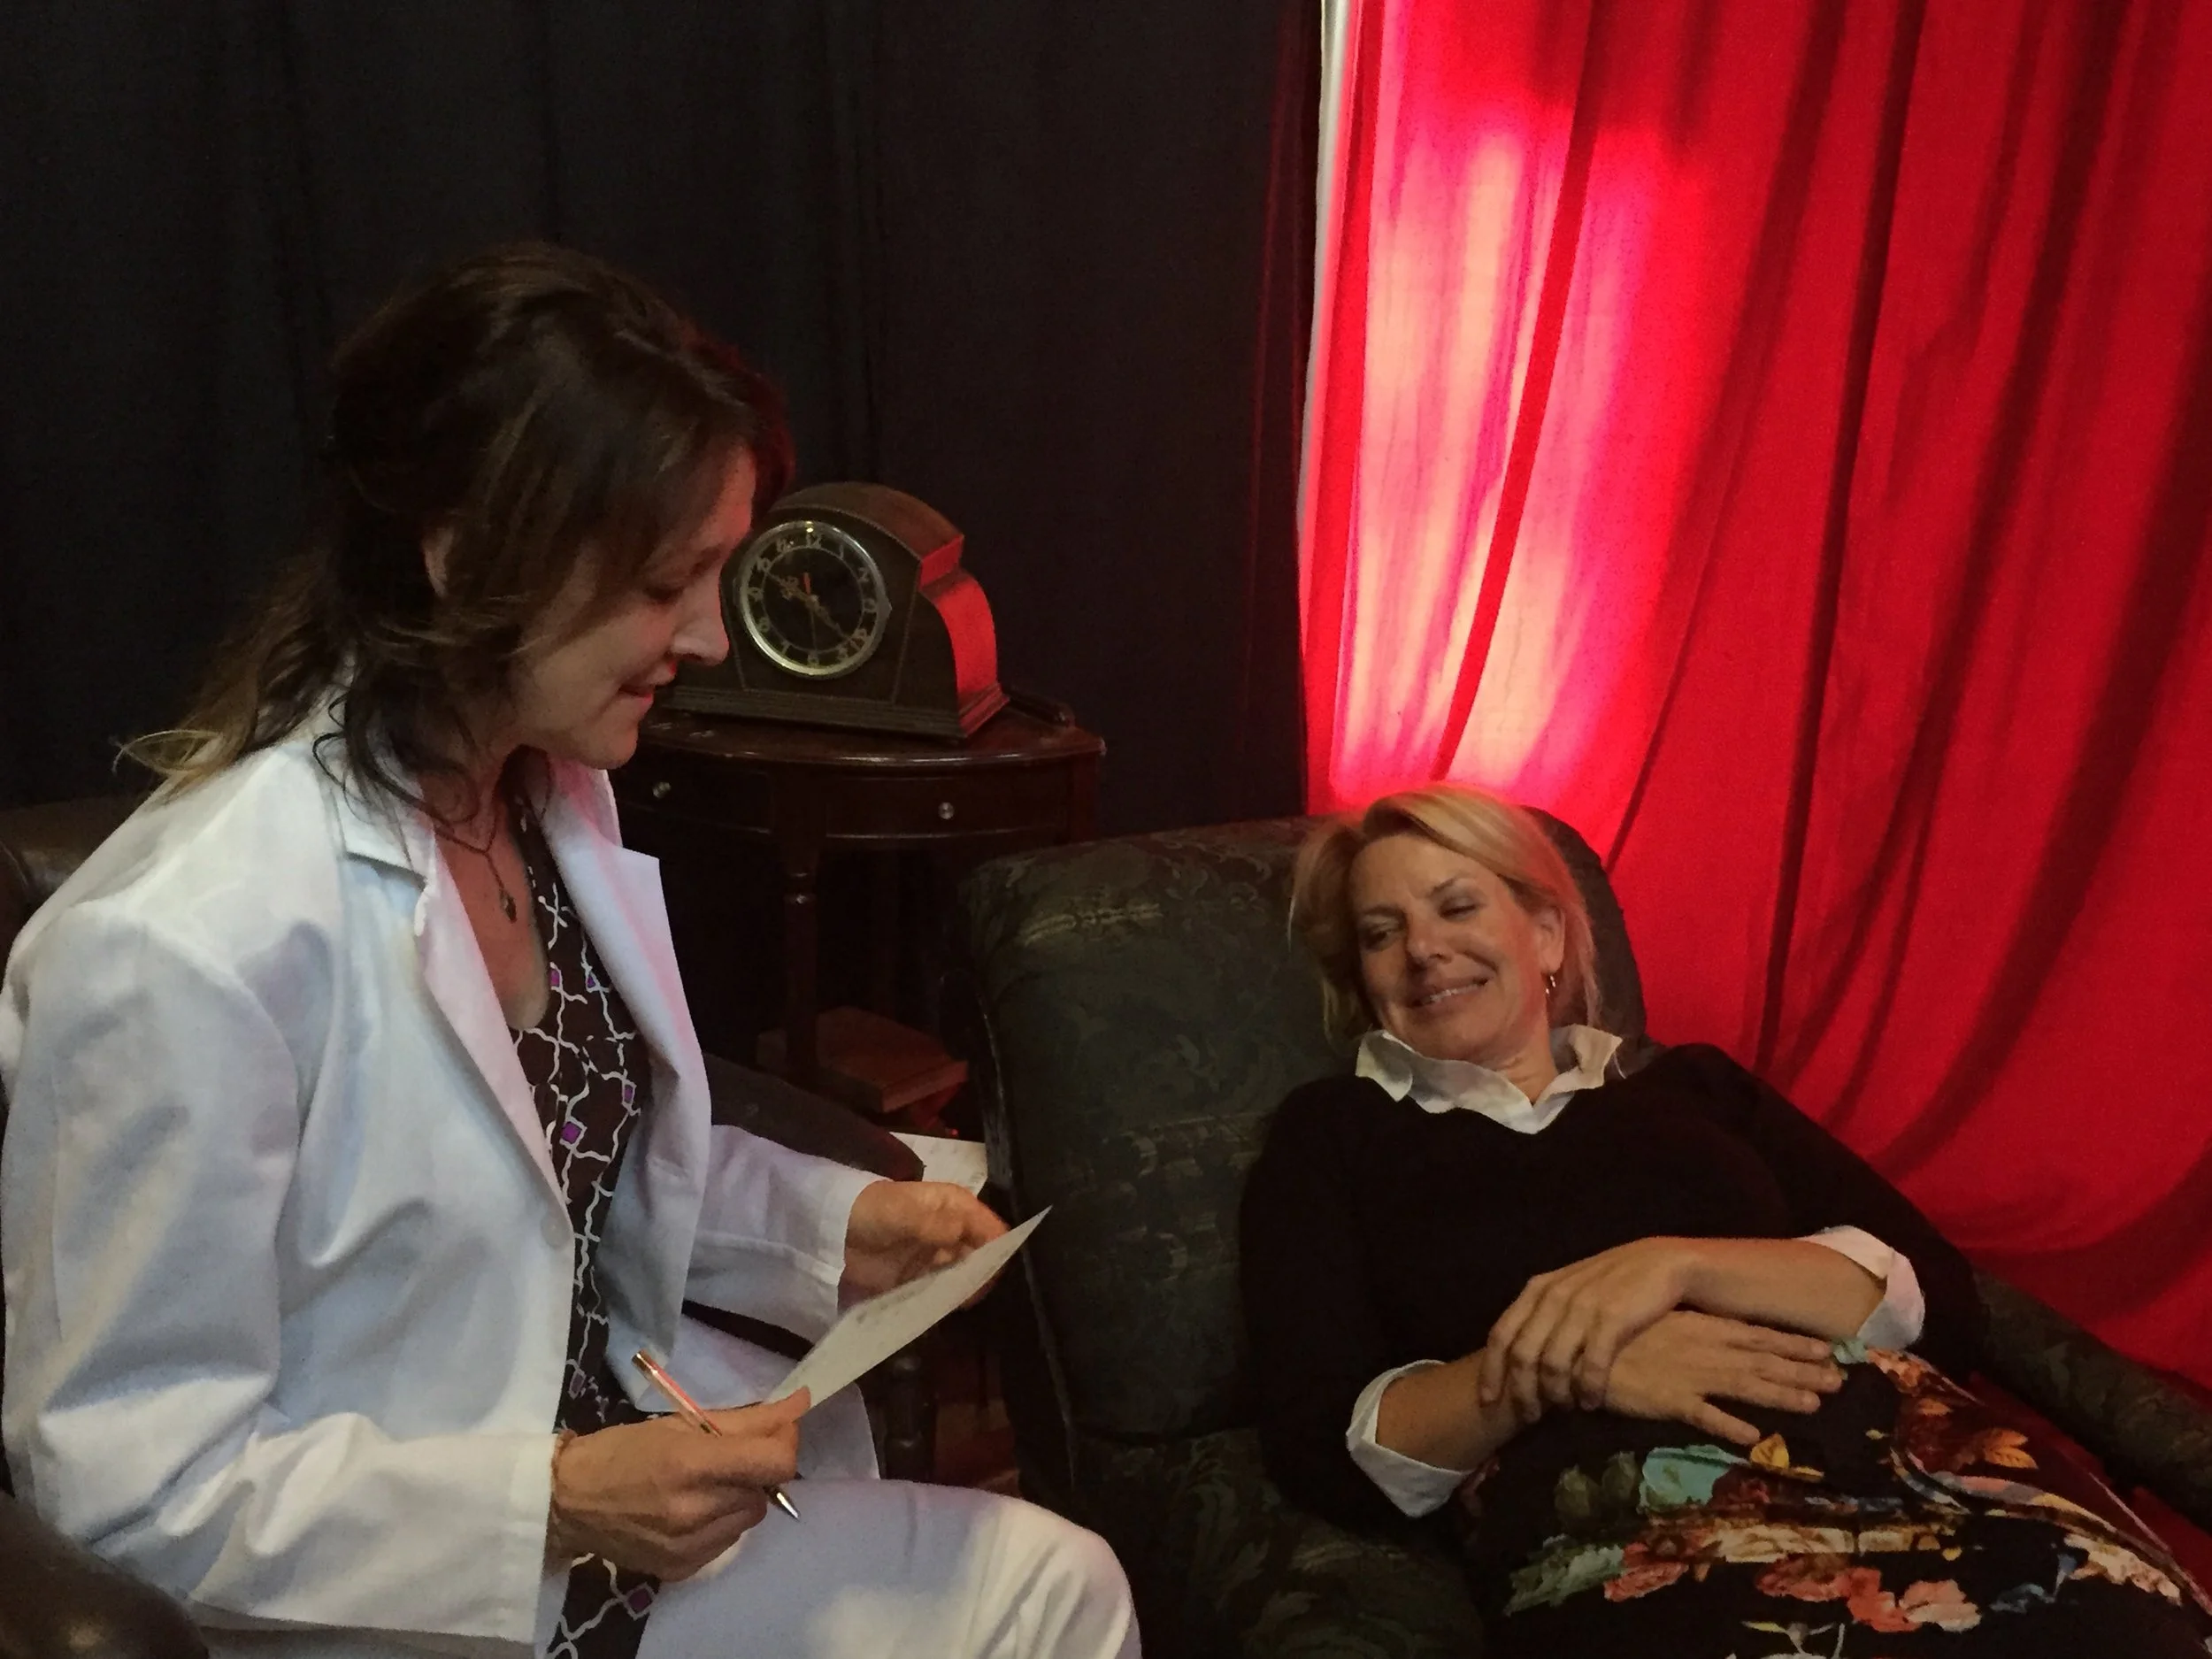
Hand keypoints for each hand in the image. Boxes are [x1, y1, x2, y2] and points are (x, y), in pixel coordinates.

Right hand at [549, 1391, 808, 1578]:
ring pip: (750, 1518)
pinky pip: (727, 1541)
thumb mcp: (680, 1422)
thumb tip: (800, 1405)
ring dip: (740, 1497)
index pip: (775, 1462)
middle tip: (727, 1458)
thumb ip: (746, 1419)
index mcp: (692, 1463)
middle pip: (765, 1490)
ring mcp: (689, 1546)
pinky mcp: (682, 1569)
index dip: (786, 1443)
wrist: (567, 1502)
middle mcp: (694, 1510)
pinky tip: (691, 1511)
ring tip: (704, 1485)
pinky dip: (720, 1523)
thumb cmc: (622, 1450)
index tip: (777, 1431)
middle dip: (756, 1469)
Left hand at [843, 1180, 1005, 1298]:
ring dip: (964, 1290)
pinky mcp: (921, 1279)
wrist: (832, 1232)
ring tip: (957, 1304)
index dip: (997, 1249)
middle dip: (982, 1274)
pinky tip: (942, 1310)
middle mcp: (953, 1230)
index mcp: (955, 1206)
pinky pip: (942, 1292)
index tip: (993, 1274)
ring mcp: (937, 1257)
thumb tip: (964, 1234)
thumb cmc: (871, 1212)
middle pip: (982, 1255)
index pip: (989, 1228)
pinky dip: (944, 1301)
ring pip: (965, 1276)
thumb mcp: (903, 1213)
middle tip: (973, 1295)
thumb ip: (935, 1225)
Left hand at [1478, 1238, 1696, 1418]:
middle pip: (1522, 1355)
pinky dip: (1588, 1389)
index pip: (1501, 1334)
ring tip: (1564, 1412)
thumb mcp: (1569, 1289)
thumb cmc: (1613, 1281)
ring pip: (1553, 1364)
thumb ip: (1544, 1314)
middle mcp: (1553, 1296)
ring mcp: (1582, 1307)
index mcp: (1538, 1289)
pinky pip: (1591, 1365)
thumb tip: (1519, 1356)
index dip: (1491, 1371)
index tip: (1487, 1401)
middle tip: (1529, 1417)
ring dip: (1556, 1395)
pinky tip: (1592, 1403)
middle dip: (1521, 1392)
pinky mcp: (1612, 1318)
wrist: (1663, 1262)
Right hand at [1603, 1311, 1841, 1445]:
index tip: (1826, 1350)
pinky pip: (1705, 1416)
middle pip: (1760, 1361)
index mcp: (1700, 1326)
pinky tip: (1755, 1437)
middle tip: (1839, 1380)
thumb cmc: (1618, 1333)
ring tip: (1814, 1405)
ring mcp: (1688, 1374)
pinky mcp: (1670, 1401)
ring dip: (1780, 1395)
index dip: (1793, 1344)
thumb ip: (1693, 1333)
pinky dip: (1730, 1425)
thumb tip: (1724, 1337)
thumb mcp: (1661, 1323)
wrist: (1580, 1347)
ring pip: (1744, 1386)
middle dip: (1801, 1370)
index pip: (1756, 1335)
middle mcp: (1703, 1348)